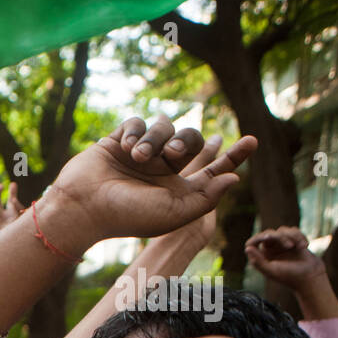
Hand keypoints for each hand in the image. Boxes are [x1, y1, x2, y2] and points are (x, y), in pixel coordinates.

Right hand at [49, 116, 255, 244]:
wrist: (83, 206)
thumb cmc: (127, 216)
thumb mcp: (174, 213)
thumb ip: (207, 197)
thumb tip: (234, 178)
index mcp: (177, 189)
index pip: (212, 168)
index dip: (233, 156)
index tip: (253, 140)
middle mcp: (161, 170)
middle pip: (191, 139)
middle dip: (187, 141)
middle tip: (170, 155)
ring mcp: (141, 155)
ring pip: (164, 127)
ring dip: (154, 139)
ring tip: (136, 157)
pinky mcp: (119, 141)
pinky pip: (138, 122)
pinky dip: (135, 133)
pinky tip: (124, 149)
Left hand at [245, 226, 327, 294]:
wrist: (311, 277)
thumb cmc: (290, 276)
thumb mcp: (272, 271)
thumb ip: (258, 261)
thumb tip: (248, 248)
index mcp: (262, 257)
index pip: (252, 242)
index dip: (257, 238)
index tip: (267, 237)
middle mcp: (270, 250)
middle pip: (269, 233)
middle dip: (280, 237)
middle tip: (290, 246)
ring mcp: (282, 244)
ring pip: (282, 230)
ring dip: (293, 237)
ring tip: (302, 247)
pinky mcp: (294, 241)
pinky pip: (293, 230)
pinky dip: (300, 236)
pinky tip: (305, 246)